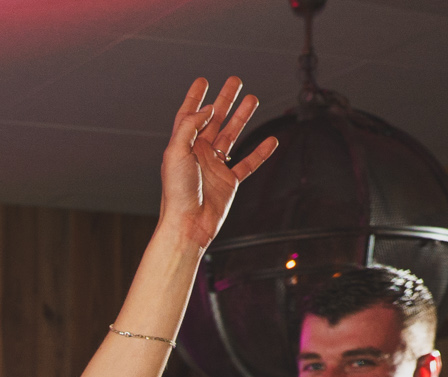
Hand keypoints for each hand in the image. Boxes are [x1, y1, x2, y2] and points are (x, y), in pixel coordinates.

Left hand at [157, 77, 277, 252]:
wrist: (189, 224)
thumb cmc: (177, 193)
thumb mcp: (177, 152)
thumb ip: (190, 126)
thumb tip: (207, 109)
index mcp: (183, 146)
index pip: (188, 115)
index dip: (194, 97)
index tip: (202, 81)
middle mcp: (198, 153)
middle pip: (213, 119)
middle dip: (224, 100)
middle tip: (235, 81)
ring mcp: (214, 166)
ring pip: (231, 136)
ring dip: (242, 117)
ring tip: (253, 99)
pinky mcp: (228, 182)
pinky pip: (247, 163)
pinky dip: (260, 152)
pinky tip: (271, 140)